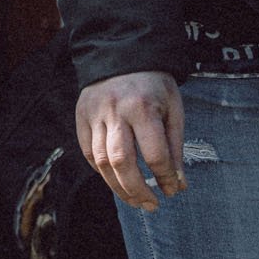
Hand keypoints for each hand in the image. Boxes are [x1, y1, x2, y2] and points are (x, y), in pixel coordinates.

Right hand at [76, 71, 186, 211]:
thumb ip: (175, 146)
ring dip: (118, 187)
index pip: (154, 154)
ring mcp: (94, 113)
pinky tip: (115, 179)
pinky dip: (101, 170)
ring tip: (134, 200)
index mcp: (142, 107)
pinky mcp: (81, 115)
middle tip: (151, 206)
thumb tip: (177, 183)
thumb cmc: (153, 84)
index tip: (172, 191)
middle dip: (137, 191)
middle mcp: (114, 111)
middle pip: (121, 162)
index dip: (165, 178)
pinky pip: (88, 151)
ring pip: (101, 161)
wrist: (121, 52)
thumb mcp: (173, 108)